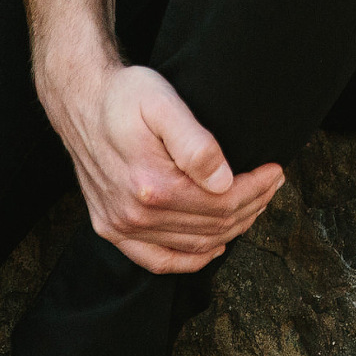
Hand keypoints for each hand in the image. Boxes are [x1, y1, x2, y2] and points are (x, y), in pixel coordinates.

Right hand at [38, 54, 283, 272]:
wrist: (80, 101)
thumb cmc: (125, 95)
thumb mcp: (163, 103)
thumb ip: (195, 144)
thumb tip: (225, 180)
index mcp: (152, 185)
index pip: (221, 201)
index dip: (255, 189)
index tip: (275, 171)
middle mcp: (134, 215)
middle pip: (211, 225)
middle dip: (250, 206)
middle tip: (272, 184)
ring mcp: (120, 226)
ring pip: (192, 244)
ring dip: (230, 229)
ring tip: (254, 205)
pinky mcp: (111, 228)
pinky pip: (156, 260)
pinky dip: (189, 260)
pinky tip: (212, 249)